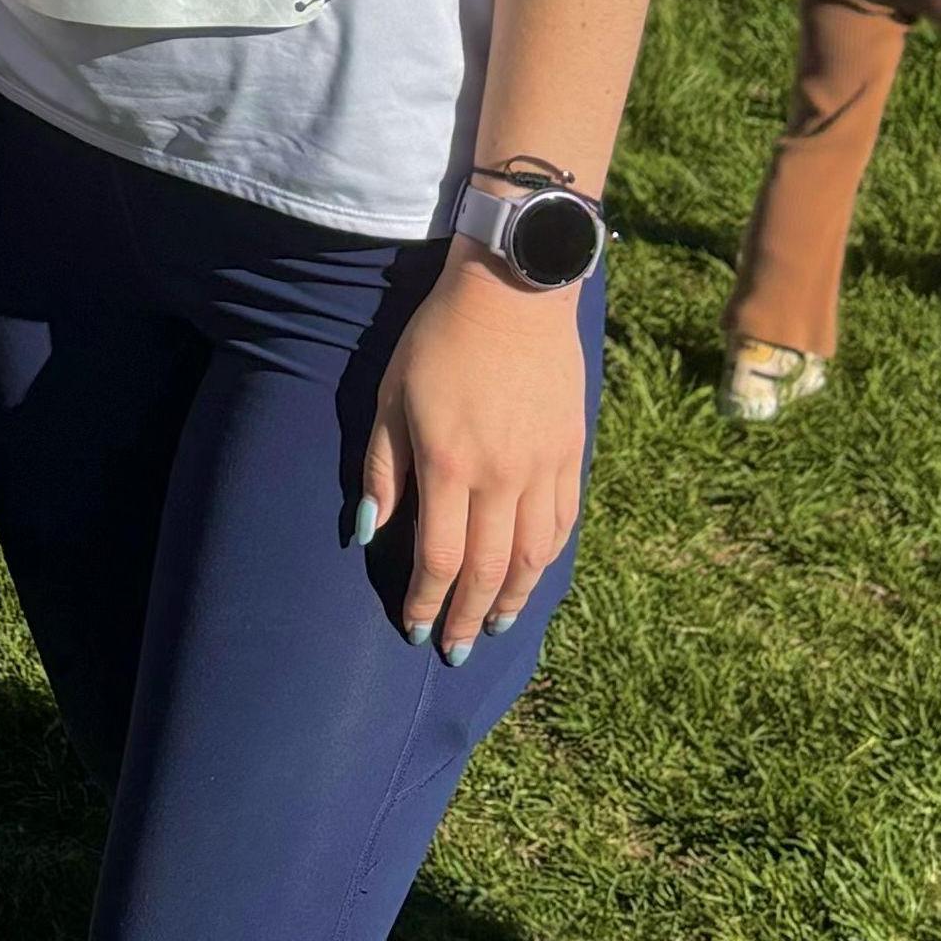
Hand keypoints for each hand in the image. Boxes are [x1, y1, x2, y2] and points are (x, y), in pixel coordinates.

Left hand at [354, 254, 586, 663]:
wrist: (513, 290)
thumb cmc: (438, 338)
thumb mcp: (392, 397)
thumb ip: (384, 469)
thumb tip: (369, 532)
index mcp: (449, 464)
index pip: (440, 558)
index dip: (426, 601)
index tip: (414, 627)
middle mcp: (500, 476)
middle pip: (488, 569)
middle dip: (469, 617)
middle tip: (457, 649)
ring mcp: (542, 466)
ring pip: (532, 555)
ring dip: (513, 599)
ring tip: (497, 625)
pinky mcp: (570, 451)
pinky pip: (562, 521)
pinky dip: (546, 557)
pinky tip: (531, 573)